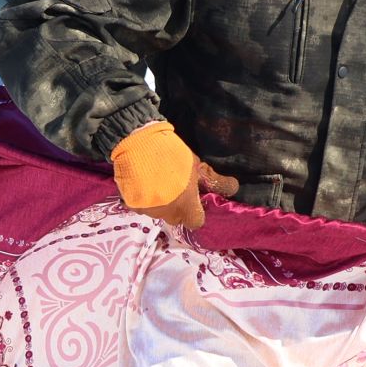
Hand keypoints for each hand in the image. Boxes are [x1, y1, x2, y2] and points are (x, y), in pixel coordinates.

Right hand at [110, 120, 237, 230]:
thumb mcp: (197, 167)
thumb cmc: (172, 155)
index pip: (196, 222)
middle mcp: (166, 214)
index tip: (194, 200)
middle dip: (178, 207)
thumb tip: (235, 188)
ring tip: (158, 182)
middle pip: (176, 218)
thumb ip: (215, 182)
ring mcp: (147, 211)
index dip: (196, 213)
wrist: (137, 144)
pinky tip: (145, 182)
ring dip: (161, 203)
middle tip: (176, 188)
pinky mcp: (131, 204)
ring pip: (159, 212)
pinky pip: (142, 206)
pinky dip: (145, 198)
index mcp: (185, 207)